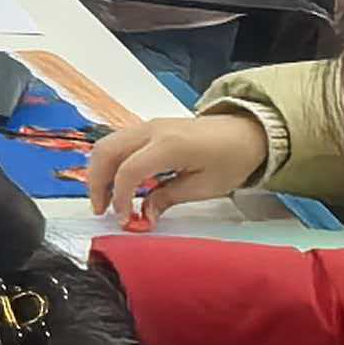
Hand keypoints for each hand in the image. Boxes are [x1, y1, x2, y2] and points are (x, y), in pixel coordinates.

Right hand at [79, 110, 268, 224]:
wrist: (246, 133)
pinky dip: (110, 162)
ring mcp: (148, 126)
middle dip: (97, 183)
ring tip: (106, 199)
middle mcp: (151, 130)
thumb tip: (143, 216)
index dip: (120, 198)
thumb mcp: (205, 187)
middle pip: (106, 152)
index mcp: (168, 145)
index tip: (124, 219)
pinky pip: (118, 142)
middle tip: (102, 210)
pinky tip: (118, 183)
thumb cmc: (232, 160)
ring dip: (99, 171)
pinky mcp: (149, 128)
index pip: (128, 170)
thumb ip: (168, 198)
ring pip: (106, 144)